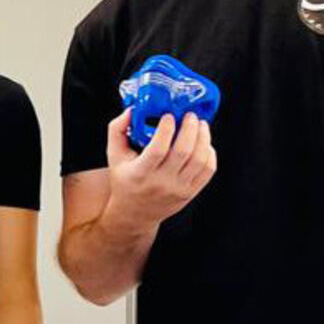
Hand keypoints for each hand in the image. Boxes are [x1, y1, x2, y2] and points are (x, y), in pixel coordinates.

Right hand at [104, 110, 214, 229]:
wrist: (135, 212)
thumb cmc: (125, 180)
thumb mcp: (114, 155)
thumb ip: (118, 129)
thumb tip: (132, 110)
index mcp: (140, 173)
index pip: (158, 150)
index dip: (166, 130)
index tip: (168, 116)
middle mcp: (161, 182)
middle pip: (183, 152)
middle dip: (190, 128)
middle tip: (190, 115)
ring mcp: (178, 189)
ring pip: (199, 160)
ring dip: (203, 138)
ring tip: (200, 125)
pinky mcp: (191, 192)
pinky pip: (208, 170)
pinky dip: (209, 153)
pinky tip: (204, 143)